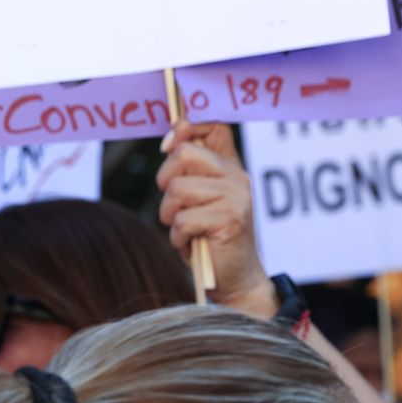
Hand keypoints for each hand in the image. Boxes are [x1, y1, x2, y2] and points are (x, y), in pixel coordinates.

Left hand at [157, 121, 274, 313]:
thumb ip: (188, 172)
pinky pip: (183, 219)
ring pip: (177, 189)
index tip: (168, 143)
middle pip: (183, 154)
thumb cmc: (208, 238)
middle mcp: (235, 176)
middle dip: (165, 181)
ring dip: (170, 215)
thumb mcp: (197, 200)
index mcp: (228, 166)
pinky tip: (191, 243)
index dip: (186, 125)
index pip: (214, 125)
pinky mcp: (229, 219)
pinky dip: (178, 237)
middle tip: (176, 207)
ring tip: (186, 229)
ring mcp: (235, 196)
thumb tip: (171, 140)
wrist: (236, 277)